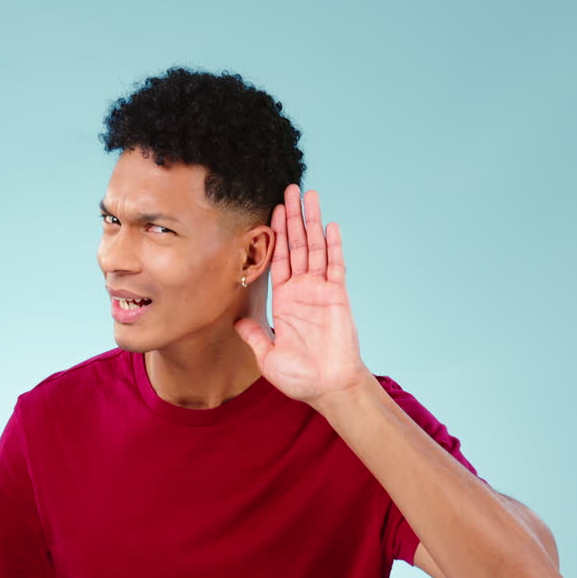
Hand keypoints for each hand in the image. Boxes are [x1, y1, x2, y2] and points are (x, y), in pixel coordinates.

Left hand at [234, 184, 372, 408]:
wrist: (327, 388)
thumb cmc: (300, 378)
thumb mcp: (267, 356)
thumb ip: (254, 335)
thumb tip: (238, 320)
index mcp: (284, 301)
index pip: (278, 260)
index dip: (275, 236)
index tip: (272, 211)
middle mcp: (303, 291)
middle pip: (297, 246)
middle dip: (293, 218)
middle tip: (289, 189)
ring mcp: (321, 291)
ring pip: (315, 248)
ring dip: (312, 222)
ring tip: (309, 195)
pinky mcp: (338, 297)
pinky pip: (336, 266)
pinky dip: (332, 246)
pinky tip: (329, 226)